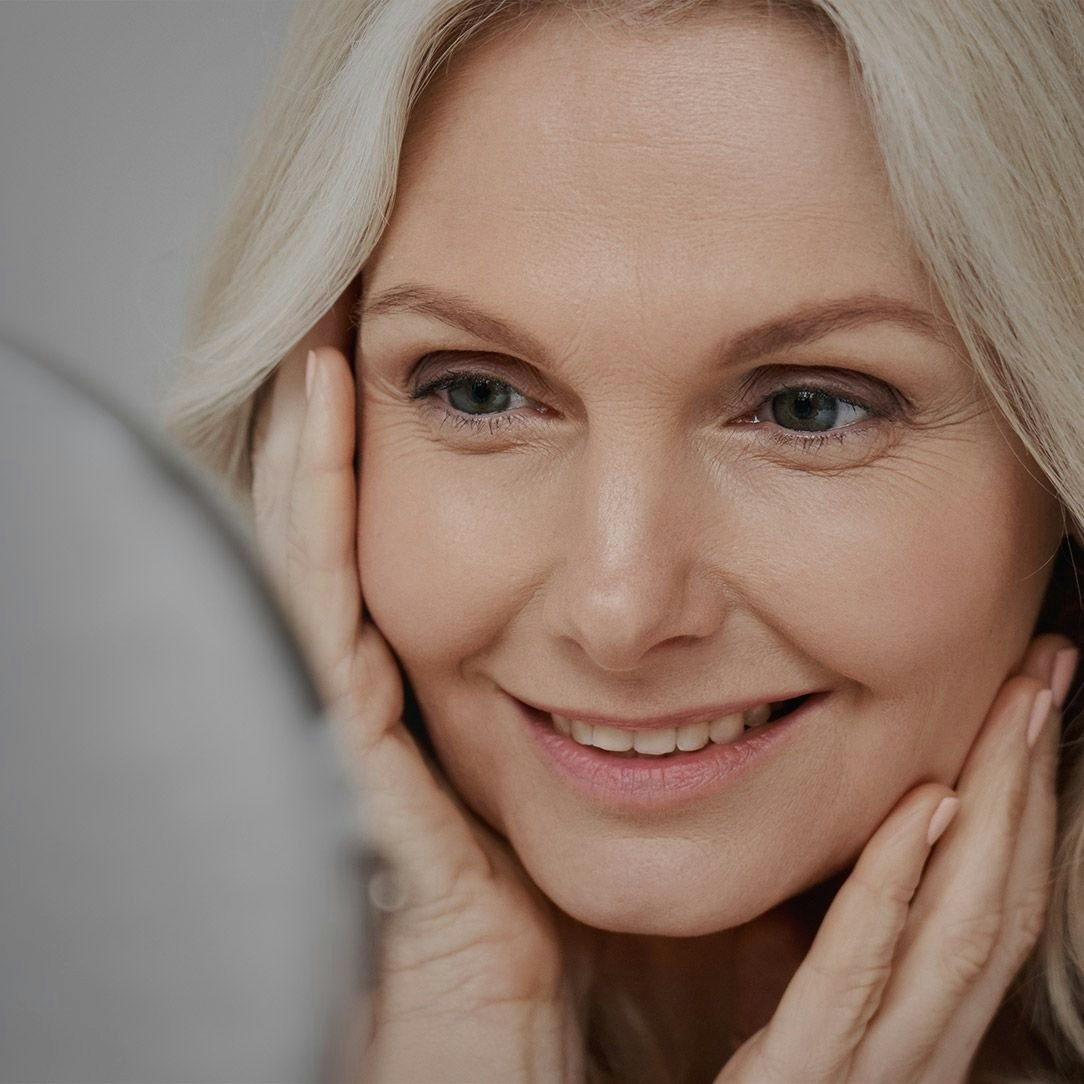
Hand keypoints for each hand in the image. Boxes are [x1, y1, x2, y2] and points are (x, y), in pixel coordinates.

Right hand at [251, 347, 579, 1081]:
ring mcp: (354, 713)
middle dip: (348, 448)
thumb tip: (702, 673)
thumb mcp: (625, 805)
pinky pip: (316, 591)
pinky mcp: (341, 733)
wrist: (501, 1042)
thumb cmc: (571, 943)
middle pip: (358, 547)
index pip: (417, 571)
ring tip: (324, 348)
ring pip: (320, 551)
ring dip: (320, 449)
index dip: (405, 483)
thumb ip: (645, 735)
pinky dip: (310, 497)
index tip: (434, 389)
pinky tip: (317, 407)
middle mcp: (392, 701)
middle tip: (353, 342)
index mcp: (452, 712)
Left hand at [716, 633, 1075, 1083]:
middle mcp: (920, 1051)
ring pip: (960, 929)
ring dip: (997, 807)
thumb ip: (843, 939)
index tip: (1032, 699)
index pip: (993, 899)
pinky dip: (898, 882)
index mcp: (919, 1025)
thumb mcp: (803, 1002)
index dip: (1027, 800)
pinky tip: (927, 803)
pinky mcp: (803, 1078)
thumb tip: (870, 838)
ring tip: (1016, 707)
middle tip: (1047, 670)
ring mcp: (872, 1071)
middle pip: (997, 897)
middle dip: (1028, 778)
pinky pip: (859, 969)